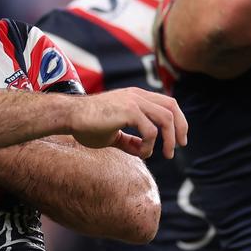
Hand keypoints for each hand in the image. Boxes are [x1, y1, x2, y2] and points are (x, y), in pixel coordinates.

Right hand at [70, 87, 187, 159]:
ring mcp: (134, 101)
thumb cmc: (87, 125)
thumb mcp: (113, 135)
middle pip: (172, 107)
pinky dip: (150, 145)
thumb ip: (130, 141)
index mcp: (136, 97)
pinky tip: (142, 153)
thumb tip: (143, 151)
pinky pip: (150, 131)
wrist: (69, 117)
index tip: (178, 139)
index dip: (178, 120)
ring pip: (166, 119)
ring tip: (166, 154)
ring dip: (169, 139)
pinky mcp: (128, 110)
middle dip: (181, 128)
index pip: (167, 103)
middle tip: (179, 147)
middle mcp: (138, 96)